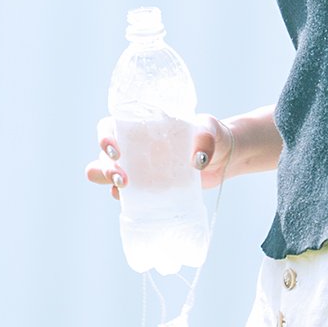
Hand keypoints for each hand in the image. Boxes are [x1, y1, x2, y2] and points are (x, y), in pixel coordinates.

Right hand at [84, 113, 235, 197]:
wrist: (224, 158)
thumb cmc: (212, 136)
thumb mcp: (210, 131)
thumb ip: (205, 139)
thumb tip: (198, 160)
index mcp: (141, 125)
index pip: (110, 127)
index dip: (104, 137)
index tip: (115, 149)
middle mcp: (134, 146)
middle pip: (103, 156)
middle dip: (104, 167)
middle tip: (122, 176)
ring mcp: (139, 168)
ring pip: (108, 175)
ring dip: (107, 182)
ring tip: (124, 187)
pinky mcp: (148, 187)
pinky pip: (127, 195)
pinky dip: (125, 198)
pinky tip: (133, 200)